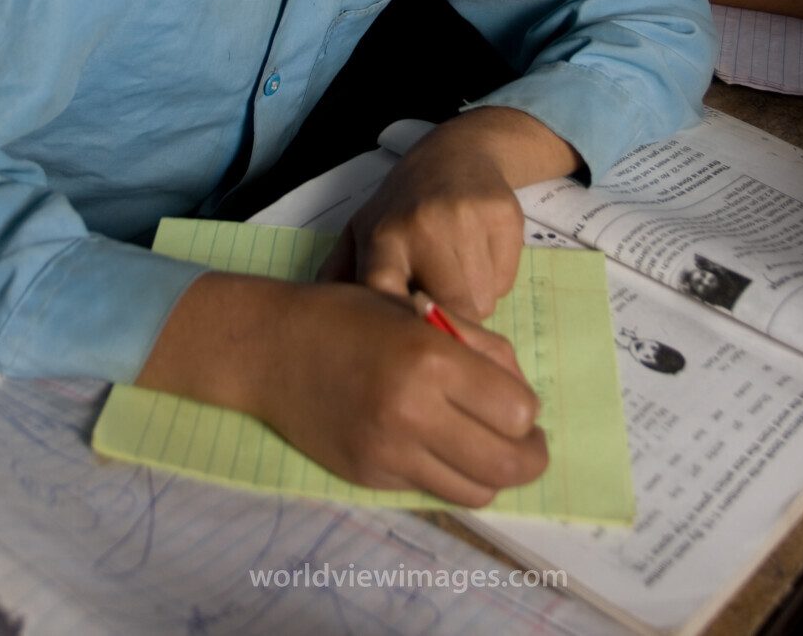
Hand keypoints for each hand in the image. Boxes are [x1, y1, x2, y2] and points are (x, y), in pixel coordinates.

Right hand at [138, 272, 546, 506]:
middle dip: (530, 456)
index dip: (526, 410)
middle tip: (529, 444)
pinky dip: (450, 476)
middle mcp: (412, 411)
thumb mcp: (418, 312)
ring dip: (494, 474)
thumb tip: (521, 396)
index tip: (517, 402)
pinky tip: (443, 449)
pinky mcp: (370, 476)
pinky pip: (434, 490)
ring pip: (477, 491)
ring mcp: (389, 451)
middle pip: (507, 463)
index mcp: (430, 358)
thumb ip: (477, 349)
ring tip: (489, 450)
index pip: (517, 411)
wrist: (272, 348)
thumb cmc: (349, 316)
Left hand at [318, 106, 578, 320]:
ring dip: (472, 301)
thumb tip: (318, 327)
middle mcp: (421, 225)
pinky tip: (479, 252)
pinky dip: (496, 280)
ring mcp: (466, 218)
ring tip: (456, 270)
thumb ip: (340, 276)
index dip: (399, 328)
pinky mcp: (503, 215)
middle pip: (447, 310)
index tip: (406, 343)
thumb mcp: (362, 230)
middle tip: (439, 301)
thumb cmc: (403, 205)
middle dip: (448, 320)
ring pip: (482, 302)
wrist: (457, 152)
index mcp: (381, 235)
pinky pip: (505, 281)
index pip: (385, 296)